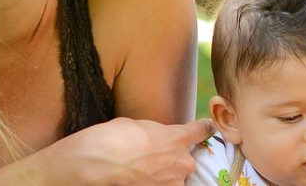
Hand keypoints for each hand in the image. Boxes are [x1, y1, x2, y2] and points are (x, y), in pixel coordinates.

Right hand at [56, 117, 214, 184]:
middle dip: (174, 159)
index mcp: (178, 137)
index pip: (201, 130)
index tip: (205, 128)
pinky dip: (155, 184)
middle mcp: (183, 161)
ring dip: (164, 176)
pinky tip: (139, 179)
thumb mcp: (139, 126)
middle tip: (152, 158)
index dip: (203, 128)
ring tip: (142, 172)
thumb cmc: (115, 138)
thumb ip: (157, 133)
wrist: (101, 162)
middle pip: (187, 160)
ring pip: (175, 178)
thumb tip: (157, 137)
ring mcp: (174, 183)